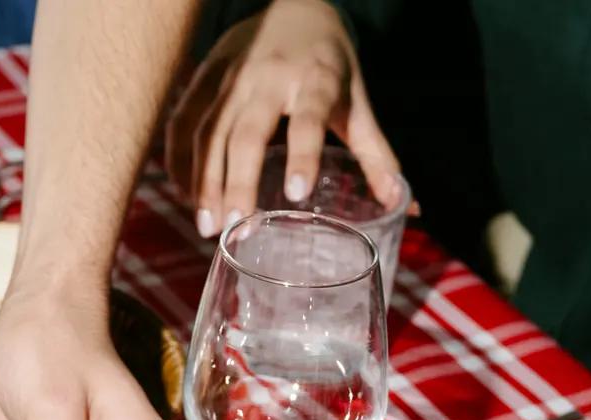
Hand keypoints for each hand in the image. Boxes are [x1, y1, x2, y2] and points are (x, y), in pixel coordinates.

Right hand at [165, 0, 401, 237]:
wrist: (293, 5)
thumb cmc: (329, 64)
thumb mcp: (357, 103)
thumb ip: (377, 155)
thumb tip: (410, 209)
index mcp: (316, 78)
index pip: (309, 118)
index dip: (304, 153)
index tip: (297, 194)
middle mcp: (269, 76)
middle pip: (246, 132)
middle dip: (236, 181)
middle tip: (234, 227)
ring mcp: (232, 75)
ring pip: (209, 130)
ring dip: (204, 180)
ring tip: (208, 225)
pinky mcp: (205, 76)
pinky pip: (184, 121)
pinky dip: (180, 160)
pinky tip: (185, 195)